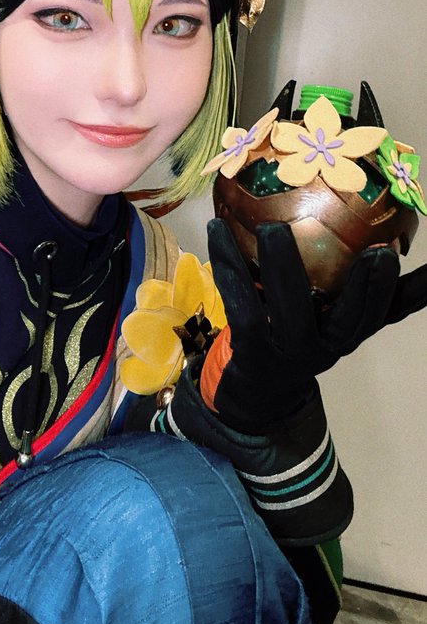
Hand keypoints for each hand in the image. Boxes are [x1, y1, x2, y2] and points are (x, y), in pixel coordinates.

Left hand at [200, 218, 426, 432]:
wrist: (256, 395)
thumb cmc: (300, 339)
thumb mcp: (340, 320)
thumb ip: (373, 293)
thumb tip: (419, 262)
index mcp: (349, 330)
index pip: (386, 311)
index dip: (403, 290)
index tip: (401, 256)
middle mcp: (327, 344)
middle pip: (354, 318)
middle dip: (368, 287)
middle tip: (378, 252)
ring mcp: (291, 351)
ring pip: (292, 308)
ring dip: (282, 266)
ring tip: (272, 228)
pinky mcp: (252, 352)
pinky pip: (244, 308)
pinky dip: (231, 270)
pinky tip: (218, 235)